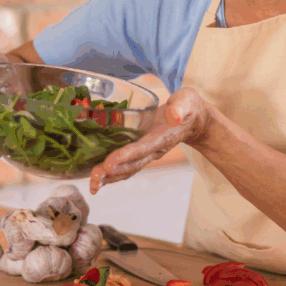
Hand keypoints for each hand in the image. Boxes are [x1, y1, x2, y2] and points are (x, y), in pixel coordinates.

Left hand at [88, 87, 212, 193]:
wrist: (193, 120)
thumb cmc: (188, 106)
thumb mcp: (187, 101)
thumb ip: (180, 107)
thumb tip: (174, 115)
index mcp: (163, 137)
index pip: (142, 148)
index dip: (125, 156)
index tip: (108, 164)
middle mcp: (154, 150)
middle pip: (132, 164)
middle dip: (112, 172)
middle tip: (93, 177)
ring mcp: (148, 153)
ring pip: (128, 169)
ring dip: (109, 178)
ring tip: (92, 185)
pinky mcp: (142, 153)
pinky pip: (126, 166)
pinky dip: (112, 174)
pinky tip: (98, 180)